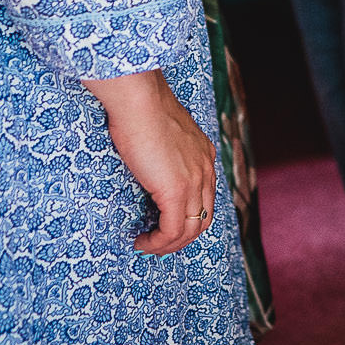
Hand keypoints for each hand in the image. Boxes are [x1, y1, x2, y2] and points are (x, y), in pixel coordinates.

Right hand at [85, 69, 216, 254]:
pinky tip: (141, 241)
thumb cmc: (140, 108)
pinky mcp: (176, 191)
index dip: (187, 219)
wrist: (139, 99)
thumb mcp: (162, 132)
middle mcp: (206, 170)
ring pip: (190, 231)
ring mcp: (194, 181)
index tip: (163, 226)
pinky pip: (172, 230)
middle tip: (155, 243)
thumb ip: (165, 150)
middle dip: (180, 238)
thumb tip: (149, 164)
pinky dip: (157, 243)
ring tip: (146, 246)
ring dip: (167, 245)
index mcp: (204, 155)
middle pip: (203, 220)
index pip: (204, 199)